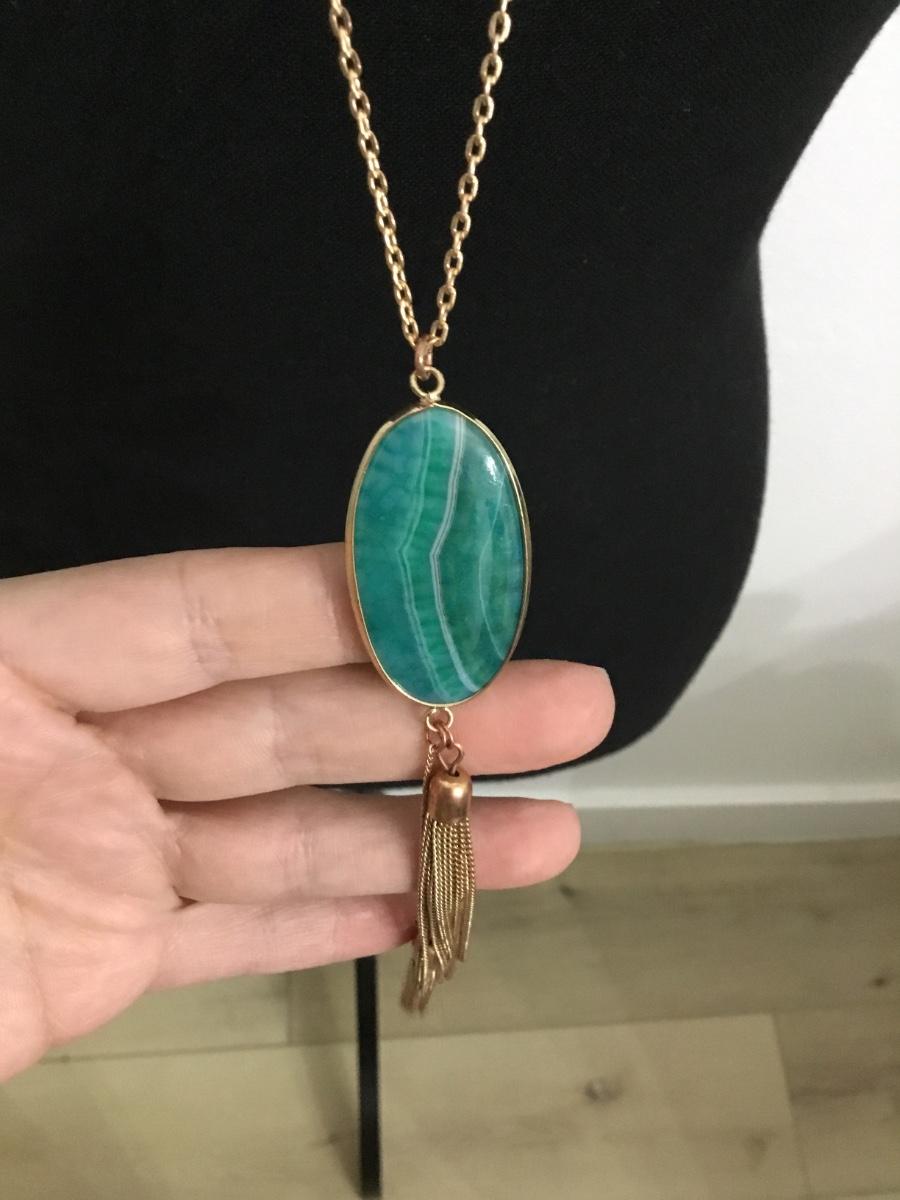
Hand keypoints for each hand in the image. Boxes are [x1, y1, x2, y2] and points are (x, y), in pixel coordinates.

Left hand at [0, 544, 612, 1078]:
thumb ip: (6, 677)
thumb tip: (155, 628)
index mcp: (5, 662)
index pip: (201, 611)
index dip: (333, 597)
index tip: (458, 588)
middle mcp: (68, 744)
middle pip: (279, 715)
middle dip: (431, 709)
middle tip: (568, 698)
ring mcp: (96, 854)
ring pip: (287, 831)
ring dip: (421, 828)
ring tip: (551, 828)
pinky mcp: (103, 956)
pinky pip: (244, 928)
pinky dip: (345, 920)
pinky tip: (441, 909)